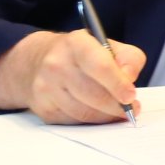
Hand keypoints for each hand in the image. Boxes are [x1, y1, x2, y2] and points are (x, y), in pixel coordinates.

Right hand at [0, 28, 143, 123]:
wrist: (31, 62)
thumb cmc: (79, 53)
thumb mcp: (104, 44)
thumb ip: (126, 58)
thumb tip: (132, 80)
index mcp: (75, 44)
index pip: (98, 65)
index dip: (117, 83)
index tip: (132, 97)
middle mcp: (56, 66)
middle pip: (94, 95)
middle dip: (117, 106)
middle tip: (131, 110)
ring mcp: (45, 89)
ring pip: (84, 112)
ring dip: (104, 116)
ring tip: (116, 111)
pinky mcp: (42, 109)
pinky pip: (72, 121)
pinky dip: (88, 121)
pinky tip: (95, 113)